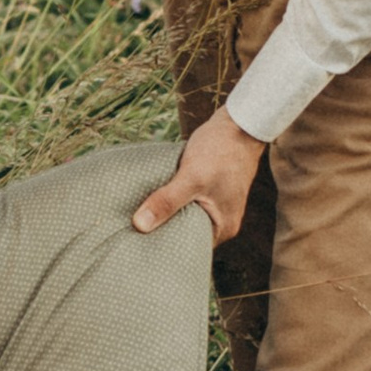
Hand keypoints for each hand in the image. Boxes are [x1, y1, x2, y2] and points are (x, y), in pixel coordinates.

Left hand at [132, 109, 264, 246]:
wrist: (240, 123)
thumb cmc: (221, 151)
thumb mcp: (192, 177)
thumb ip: (167, 201)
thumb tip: (140, 225)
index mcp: (222, 227)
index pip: (187, 248)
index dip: (163, 248)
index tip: (137, 246)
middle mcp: (220, 220)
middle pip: (184, 232)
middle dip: (161, 230)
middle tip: (130, 231)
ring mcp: (215, 204)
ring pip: (184, 215)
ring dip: (165, 211)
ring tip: (136, 214)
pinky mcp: (208, 188)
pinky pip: (186, 200)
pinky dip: (171, 198)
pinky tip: (153, 195)